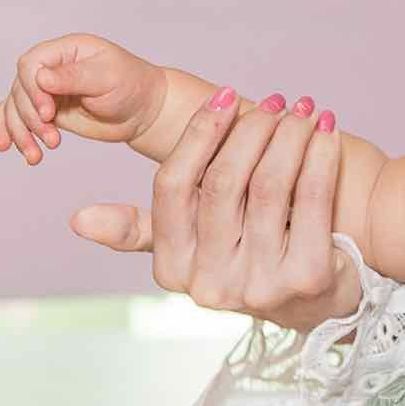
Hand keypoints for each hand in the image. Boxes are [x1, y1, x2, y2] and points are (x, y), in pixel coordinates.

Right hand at [0, 35, 166, 164]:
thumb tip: (41, 78)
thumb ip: (74, 77)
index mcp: (65, 50)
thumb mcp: (108, 77)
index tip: (49, 113)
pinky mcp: (49, 112)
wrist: (146, 111)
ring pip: (16, 107)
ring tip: (35, 156)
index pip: (31, 64)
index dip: (33, 90)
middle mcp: (51, 68)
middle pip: (20, 89)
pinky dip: (10, 131)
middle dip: (30, 117)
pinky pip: (19, 117)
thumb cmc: (133, 86)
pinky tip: (7, 146)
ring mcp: (47, 91)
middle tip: (53, 139)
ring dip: (20, 131)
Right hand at [70, 89, 364, 332]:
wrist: (322, 309)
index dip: (198, 134)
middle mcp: (211, 284)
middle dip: (250, 130)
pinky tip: (327, 131)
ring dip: (288, 136)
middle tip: (275, 100)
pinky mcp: (308, 280)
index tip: (224, 96)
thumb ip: (142, 230)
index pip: (172, 186)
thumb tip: (77, 220)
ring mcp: (260, 286)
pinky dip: (320, 157)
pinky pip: (311, 201)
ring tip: (303, 109)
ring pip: (268, 185)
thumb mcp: (192, 252)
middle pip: (221, 182)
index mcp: (173, 270)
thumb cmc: (251, 261)